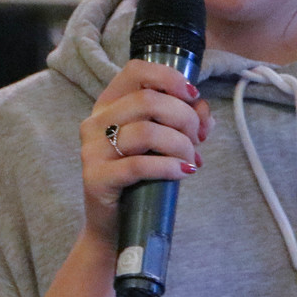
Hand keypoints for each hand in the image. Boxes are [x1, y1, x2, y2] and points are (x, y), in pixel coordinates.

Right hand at [80, 59, 211, 244]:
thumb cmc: (142, 179)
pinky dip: (168, 166)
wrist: (116, 225)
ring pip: (146, 131)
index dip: (169, 77)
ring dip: (179, 144)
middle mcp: (96, 122)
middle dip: (184, 118)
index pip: (136, 71)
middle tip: (197, 139)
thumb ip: (185, 121)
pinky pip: (138, 165)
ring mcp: (92, 150)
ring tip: (190, 160)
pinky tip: (184, 172)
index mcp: (110, 105)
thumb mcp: (165, 143)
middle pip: (148, 100)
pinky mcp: (96, 178)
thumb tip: (204, 112)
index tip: (193, 96)